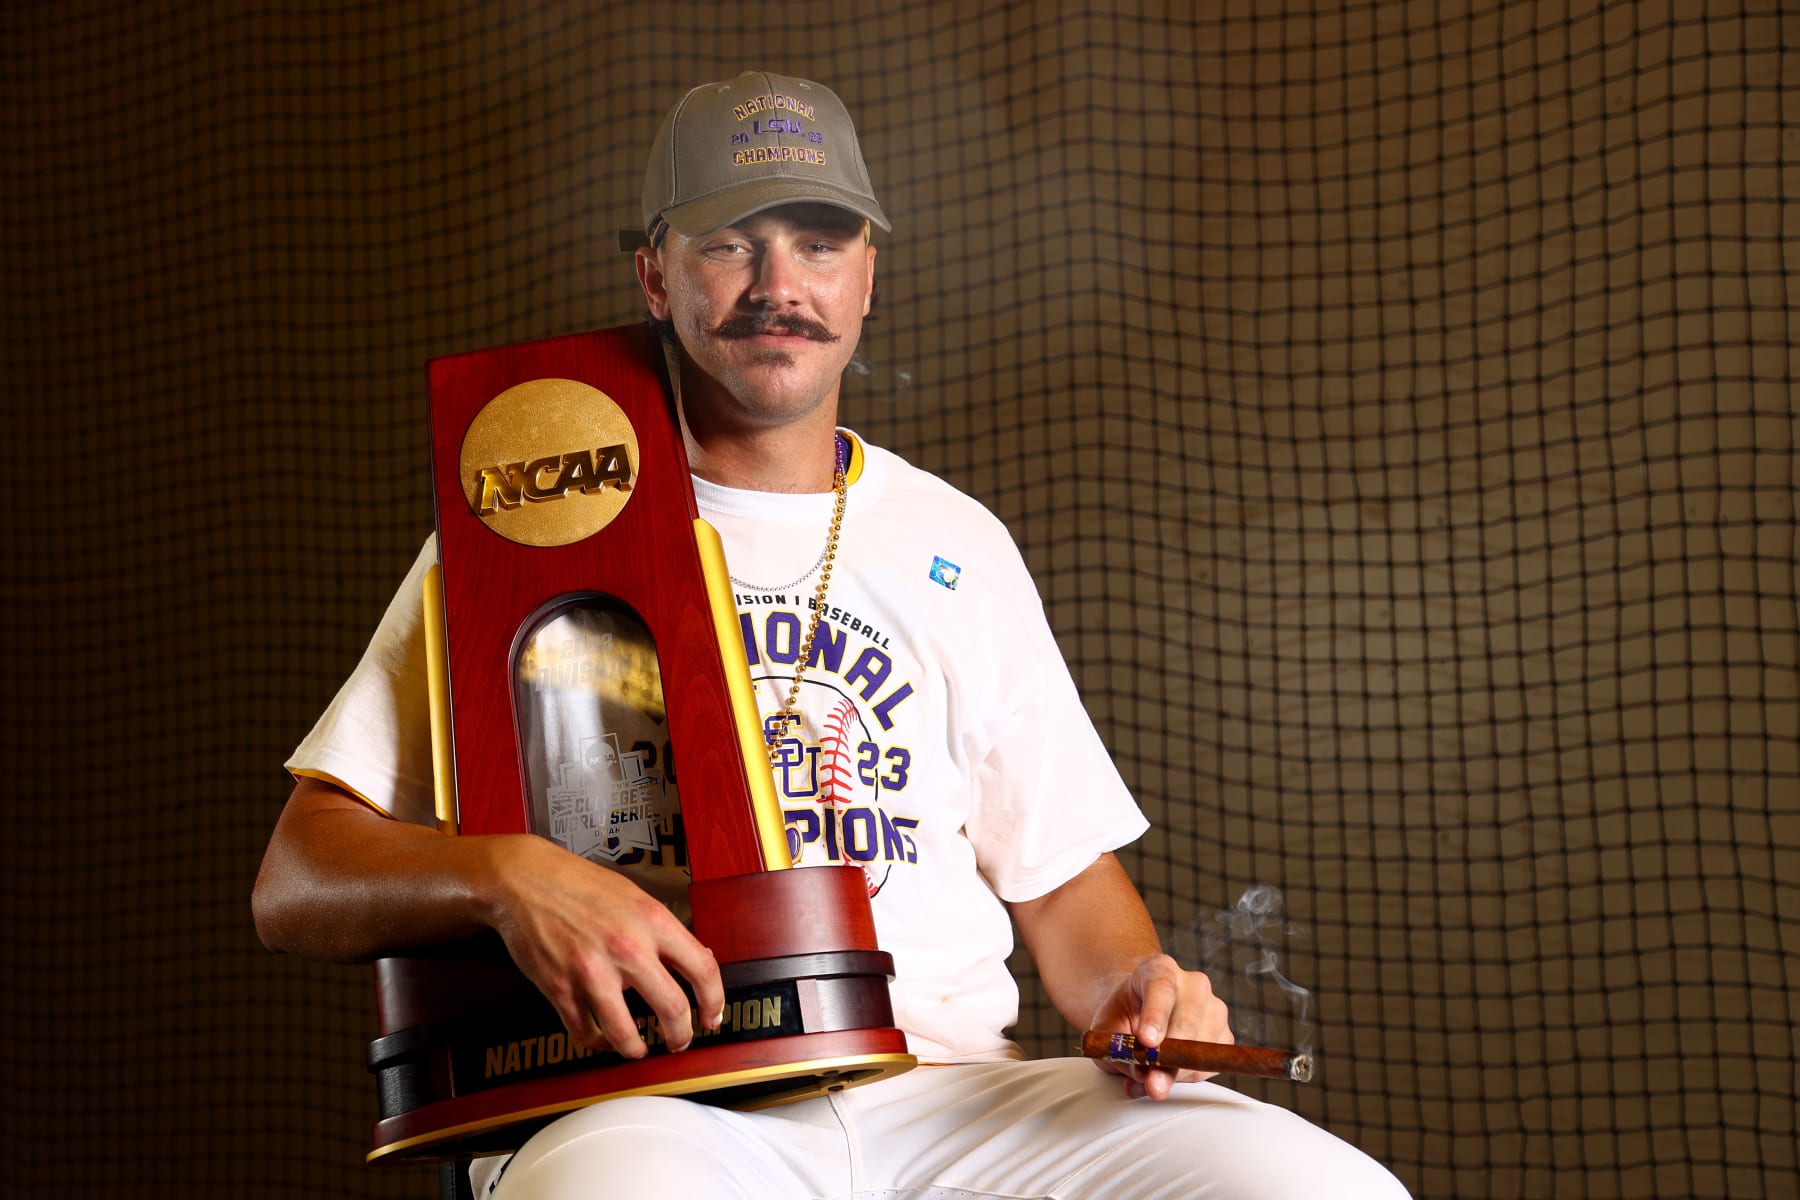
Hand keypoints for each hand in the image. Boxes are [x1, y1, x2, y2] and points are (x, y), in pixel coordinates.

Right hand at [481, 834, 724, 1058]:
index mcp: (653, 921)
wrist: (524, 880)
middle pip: (672, 1008)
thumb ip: (664, 930)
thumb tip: (696, 959)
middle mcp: (627, 948)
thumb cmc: (580, 883)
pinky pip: (585, 1032)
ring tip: (638, 1049)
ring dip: (636, 1049)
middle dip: (681, 1035)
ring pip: (626, 1033)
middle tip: (679, 1042)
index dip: (715, 1001)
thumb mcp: (635, 896)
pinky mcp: (559, 988)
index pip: (702, 969)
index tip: (712, 1017)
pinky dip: (597, 1042)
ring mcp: (592, 972)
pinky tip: (602, 1039)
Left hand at [1089, 953, 1231, 1098]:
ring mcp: (1214, 1008)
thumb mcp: (1106, 1029)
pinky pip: (1208, 1066)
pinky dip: (1185, 1078)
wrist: (1138, 1014)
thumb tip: (1141, 1074)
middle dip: (1169, 1058)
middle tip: (1151, 1083)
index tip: (1147, 1042)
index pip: (1161, 986)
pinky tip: (1166, 1074)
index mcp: (1158, 969)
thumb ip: (1117, 1049)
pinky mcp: (1224, 1036)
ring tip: (1148, 1079)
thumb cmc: (1123, 1017)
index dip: (1155, 1015)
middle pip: (1187, 1019)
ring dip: (1173, 1073)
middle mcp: (1193, 984)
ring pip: (1200, 1048)